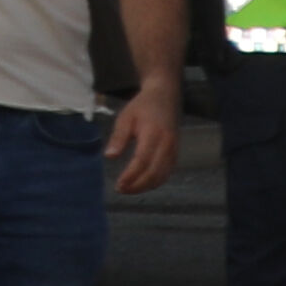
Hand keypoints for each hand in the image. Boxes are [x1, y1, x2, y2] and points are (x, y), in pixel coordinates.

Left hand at [105, 76, 179, 195]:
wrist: (165, 96)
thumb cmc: (142, 107)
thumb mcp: (126, 117)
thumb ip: (118, 137)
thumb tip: (109, 156)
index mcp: (153, 133)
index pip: (142, 160)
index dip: (131, 175)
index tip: (118, 184)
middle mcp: (167, 143)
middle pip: (154, 172)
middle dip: (137, 185)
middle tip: (121, 189)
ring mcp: (174, 149)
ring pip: (162, 176)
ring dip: (145, 186)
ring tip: (129, 189)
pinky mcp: (176, 153)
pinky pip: (167, 173)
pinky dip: (155, 182)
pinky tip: (142, 184)